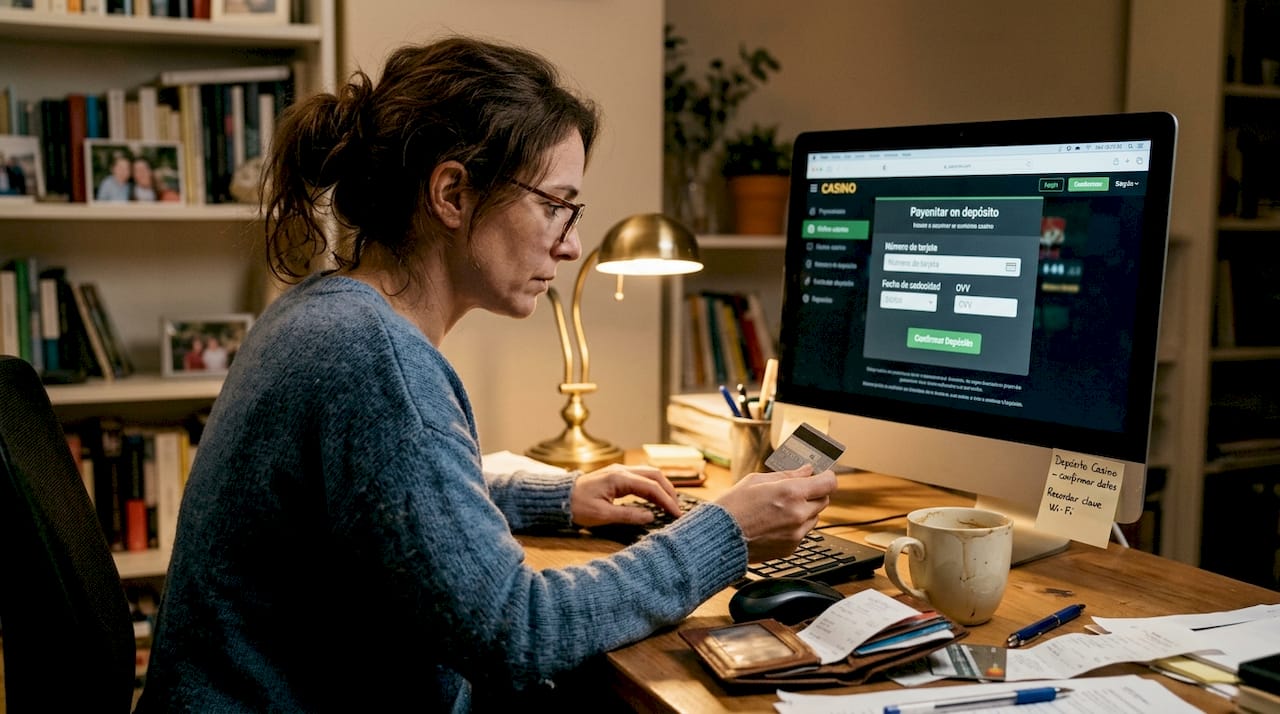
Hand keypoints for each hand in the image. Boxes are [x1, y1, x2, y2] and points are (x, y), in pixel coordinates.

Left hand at [569, 464, 681, 527]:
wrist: (558, 498)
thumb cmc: (577, 507)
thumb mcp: (602, 515)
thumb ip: (629, 515)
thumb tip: (651, 517)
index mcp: (619, 478)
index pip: (652, 487)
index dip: (667, 501)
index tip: (677, 514)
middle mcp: (622, 470)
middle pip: (655, 475)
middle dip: (669, 491)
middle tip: (677, 508)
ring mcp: (619, 471)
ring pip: (649, 474)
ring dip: (662, 487)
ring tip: (670, 504)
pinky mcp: (616, 476)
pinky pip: (641, 477)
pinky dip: (652, 486)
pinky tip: (655, 498)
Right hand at [713, 464, 836, 562]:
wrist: (720, 538)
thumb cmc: (732, 507)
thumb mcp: (757, 481)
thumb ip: (787, 475)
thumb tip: (806, 470)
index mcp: (791, 493)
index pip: (828, 482)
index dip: (827, 476)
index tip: (822, 474)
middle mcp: (798, 514)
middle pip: (824, 500)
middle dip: (814, 493)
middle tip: (797, 490)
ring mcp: (796, 533)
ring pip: (814, 517)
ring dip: (805, 510)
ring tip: (780, 509)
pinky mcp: (791, 547)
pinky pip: (802, 532)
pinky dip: (795, 526)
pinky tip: (774, 523)